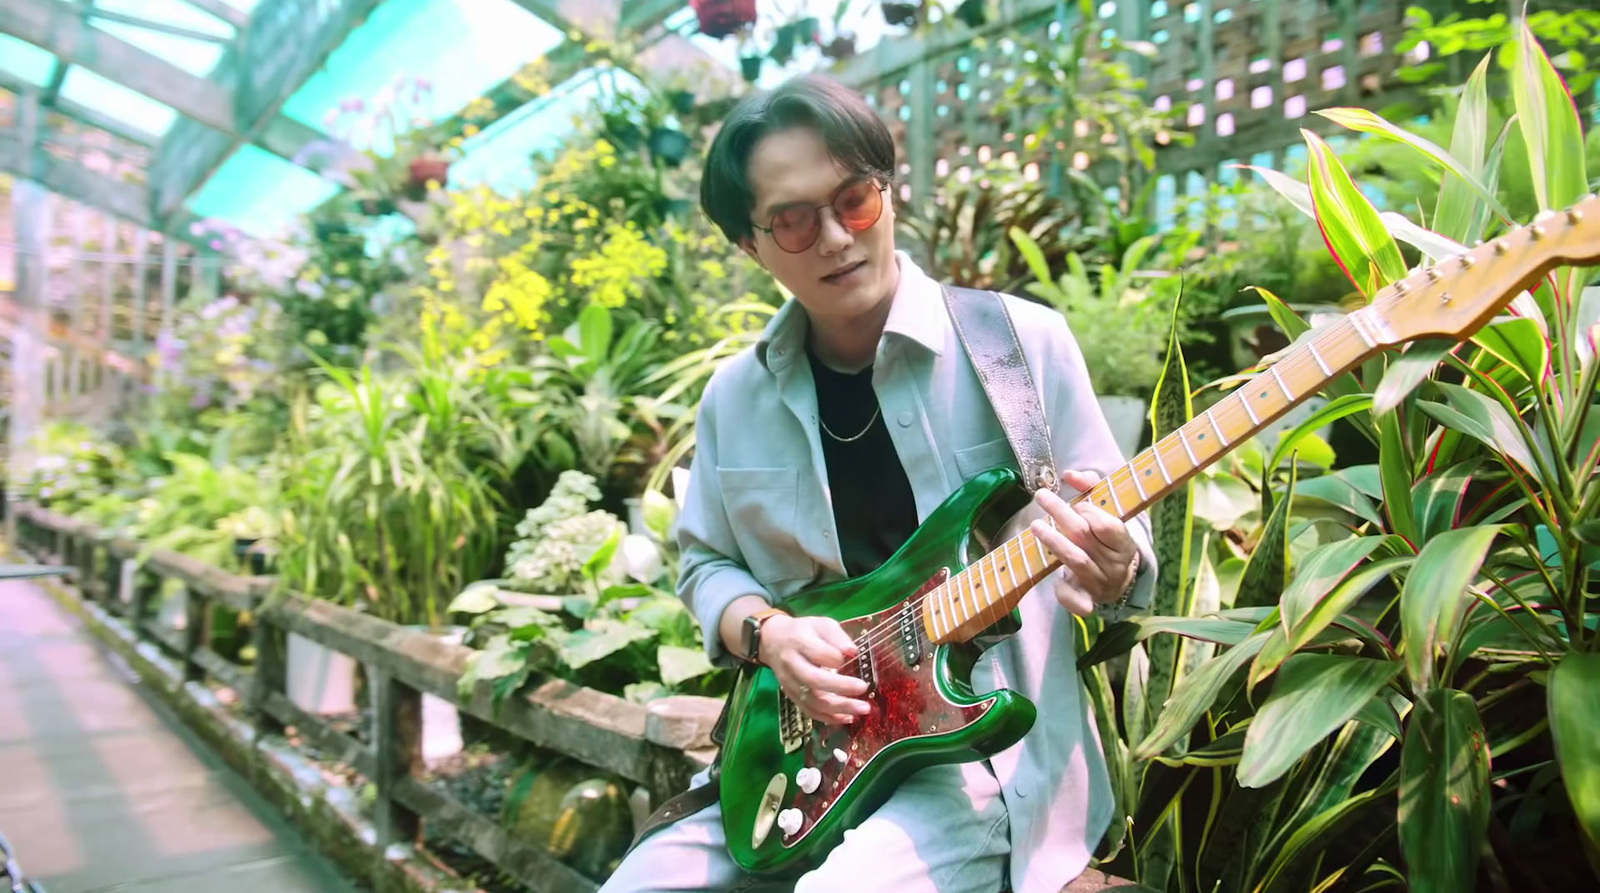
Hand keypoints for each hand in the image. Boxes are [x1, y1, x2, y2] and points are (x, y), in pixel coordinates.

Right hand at [759, 614, 872, 725]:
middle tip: (864, 688)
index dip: (837, 658)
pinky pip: (809, 711)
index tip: (854, 657)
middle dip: (841, 687)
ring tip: (862, 709)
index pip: (819, 653)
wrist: (772, 641)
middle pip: (814, 680)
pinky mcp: (791, 696)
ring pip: (812, 700)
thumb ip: (837, 636)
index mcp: (799, 642)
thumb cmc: (803, 631)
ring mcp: (789, 683)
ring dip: (838, 708)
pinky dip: (828, 718)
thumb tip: (854, 652)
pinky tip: (846, 718)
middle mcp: (792, 664)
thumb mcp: (821, 624)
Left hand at [1030, 469, 1138, 616]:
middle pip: (1086, 538)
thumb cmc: (1107, 540)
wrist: (1118, 583)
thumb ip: (1092, 489)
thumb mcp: (1108, 512)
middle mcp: (1114, 566)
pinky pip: (1073, 597)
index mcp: (1125, 544)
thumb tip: (1069, 474)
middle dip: (1062, 515)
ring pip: (1076, 562)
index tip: (1078, 503)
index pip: (1109, 527)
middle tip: (1041, 496)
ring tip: (1035, 525)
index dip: (1091, 512)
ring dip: (1054, 542)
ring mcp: (1100, 585)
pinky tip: (1052, 576)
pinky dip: (1062, 588)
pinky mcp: (1086, 600)